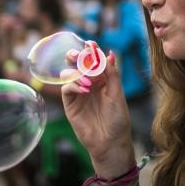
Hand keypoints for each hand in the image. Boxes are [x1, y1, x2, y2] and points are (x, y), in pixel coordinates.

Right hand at [61, 47, 134, 176]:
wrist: (110, 142)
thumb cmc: (118, 119)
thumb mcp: (118, 93)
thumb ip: (112, 74)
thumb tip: (110, 53)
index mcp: (102, 80)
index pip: (93, 61)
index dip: (91, 51)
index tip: (91, 43)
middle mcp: (89, 84)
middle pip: (77, 65)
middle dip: (76, 56)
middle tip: (77, 53)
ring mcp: (78, 93)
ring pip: (69, 74)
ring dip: (76, 72)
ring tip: (88, 80)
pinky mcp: (70, 104)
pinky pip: (66, 88)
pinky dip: (73, 85)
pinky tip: (85, 89)